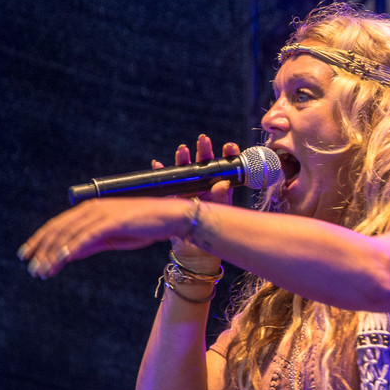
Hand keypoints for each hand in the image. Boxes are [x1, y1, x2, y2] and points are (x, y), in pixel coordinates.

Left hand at [18, 135, 237, 278]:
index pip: (59, 225)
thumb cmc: (145, 227)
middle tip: (30, 267)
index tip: (27, 254)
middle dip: (42, 249)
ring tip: (42, 271)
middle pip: (59, 229)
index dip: (41, 239)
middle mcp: (92, 209)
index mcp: (91, 210)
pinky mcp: (113, 221)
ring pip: (70, 234)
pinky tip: (61, 259)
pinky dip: (72, 247)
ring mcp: (102, 214)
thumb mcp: (113, 238)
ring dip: (54, 254)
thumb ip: (92, 243)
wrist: (171, 218)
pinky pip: (87, 236)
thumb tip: (70, 253)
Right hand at [169, 135, 236, 272]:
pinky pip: (165, 182)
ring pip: (184, 170)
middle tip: (204, 140)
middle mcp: (202, 184)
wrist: (196, 248)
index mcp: (217, 186)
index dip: (227, 155)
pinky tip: (158, 164)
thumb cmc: (212, 228)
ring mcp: (186, 189)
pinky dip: (161, 172)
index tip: (230, 146)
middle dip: (204, 151)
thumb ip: (221, 198)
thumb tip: (223, 184)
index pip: (224, 167)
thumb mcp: (219, 212)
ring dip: (182, 159)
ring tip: (182, 150)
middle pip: (203, 164)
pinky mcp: (172, 196)